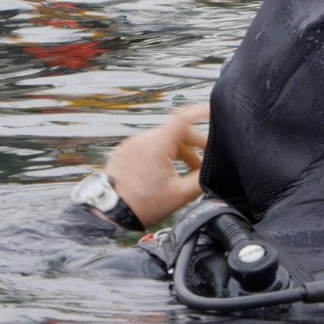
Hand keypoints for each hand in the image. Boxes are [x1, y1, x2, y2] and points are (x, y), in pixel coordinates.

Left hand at [101, 103, 209, 227]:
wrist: (109, 213)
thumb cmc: (140, 206)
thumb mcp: (179, 195)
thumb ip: (201, 180)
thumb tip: (215, 171)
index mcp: (157, 146)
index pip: (183, 118)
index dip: (200, 112)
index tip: (212, 110)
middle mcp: (142, 140)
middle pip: (176, 132)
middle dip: (195, 144)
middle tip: (206, 158)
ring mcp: (131, 144)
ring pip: (163, 139)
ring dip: (179, 151)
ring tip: (187, 170)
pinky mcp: (124, 151)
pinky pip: (149, 146)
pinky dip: (162, 154)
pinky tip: (167, 171)